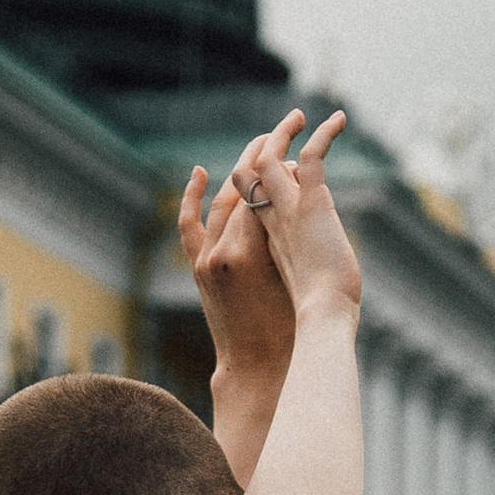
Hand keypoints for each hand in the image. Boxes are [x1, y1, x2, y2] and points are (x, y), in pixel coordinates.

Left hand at [180, 139, 293, 373]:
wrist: (255, 369)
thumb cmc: (289, 331)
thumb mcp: (294, 278)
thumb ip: (289, 232)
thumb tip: (296, 188)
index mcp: (244, 254)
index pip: (263, 190)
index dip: (285, 162)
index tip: (303, 143)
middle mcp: (218, 251)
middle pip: (243, 188)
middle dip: (266, 153)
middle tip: (288, 125)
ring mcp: (203, 258)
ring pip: (222, 200)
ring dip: (241, 169)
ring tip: (261, 143)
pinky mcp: (198, 267)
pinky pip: (190, 222)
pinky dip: (193, 196)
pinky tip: (198, 172)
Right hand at [235, 108, 359, 319]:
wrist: (319, 320)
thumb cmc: (310, 322)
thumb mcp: (297, 294)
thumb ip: (297, 274)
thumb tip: (314, 274)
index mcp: (258, 246)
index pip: (248, 203)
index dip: (256, 185)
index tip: (274, 172)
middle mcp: (265, 225)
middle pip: (245, 177)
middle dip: (257, 151)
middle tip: (273, 134)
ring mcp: (284, 212)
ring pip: (269, 160)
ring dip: (281, 134)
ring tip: (297, 116)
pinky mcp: (310, 204)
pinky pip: (312, 156)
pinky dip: (325, 135)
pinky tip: (339, 119)